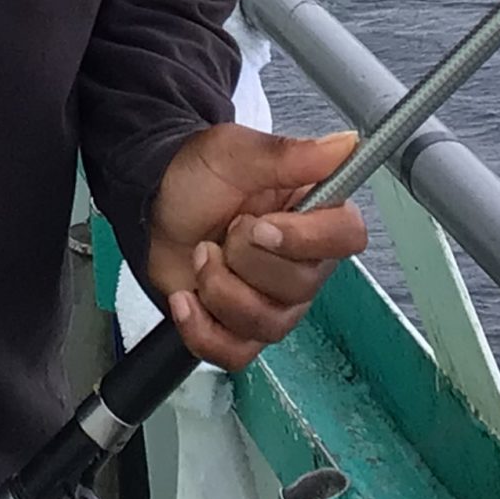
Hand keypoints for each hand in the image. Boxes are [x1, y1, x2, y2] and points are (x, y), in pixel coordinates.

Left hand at [146, 126, 367, 370]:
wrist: (151, 202)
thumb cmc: (197, 175)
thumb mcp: (236, 153)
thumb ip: (289, 154)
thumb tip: (345, 144)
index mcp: (312, 214)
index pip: (347, 237)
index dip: (307, 239)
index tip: (263, 225)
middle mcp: (302, 263)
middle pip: (301, 287)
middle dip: (246, 258)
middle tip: (224, 229)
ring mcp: (273, 301)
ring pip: (268, 323)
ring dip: (219, 287)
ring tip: (201, 253)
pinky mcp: (240, 329)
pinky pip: (235, 353)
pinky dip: (202, 329)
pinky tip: (185, 298)